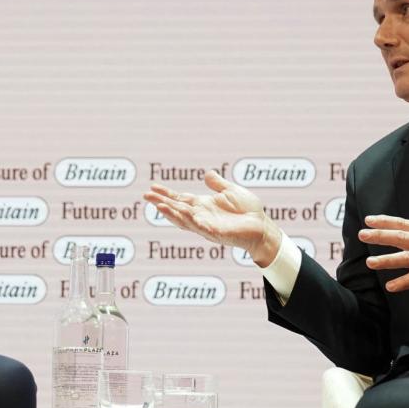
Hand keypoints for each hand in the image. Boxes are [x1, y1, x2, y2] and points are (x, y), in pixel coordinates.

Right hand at [143, 170, 282, 265]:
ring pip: (186, 221)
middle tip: (146, 196)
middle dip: (162, 203)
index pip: (180, 199)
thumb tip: (207, 174)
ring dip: (173, 214)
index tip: (152, 187)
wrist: (262, 226)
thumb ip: (218, 185)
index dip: (166, 193)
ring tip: (160, 206)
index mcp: (203, 206)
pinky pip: (204, 228)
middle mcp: (202, 216)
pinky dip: (195, 223)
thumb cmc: (248, 211)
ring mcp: (208, 226)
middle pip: (177, 209)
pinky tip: (188, 217)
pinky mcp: (219, 233)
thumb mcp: (232, 191)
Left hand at [358, 215, 408, 293]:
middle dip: (380, 236)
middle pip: (401, 237)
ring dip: (387, 260)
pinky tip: (391, 286)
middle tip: (362, 234)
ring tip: (370, 262)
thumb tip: (399, 239)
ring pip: (406, 258)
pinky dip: (403, 282)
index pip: (403, 224)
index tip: (368, 219)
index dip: (385, 221)